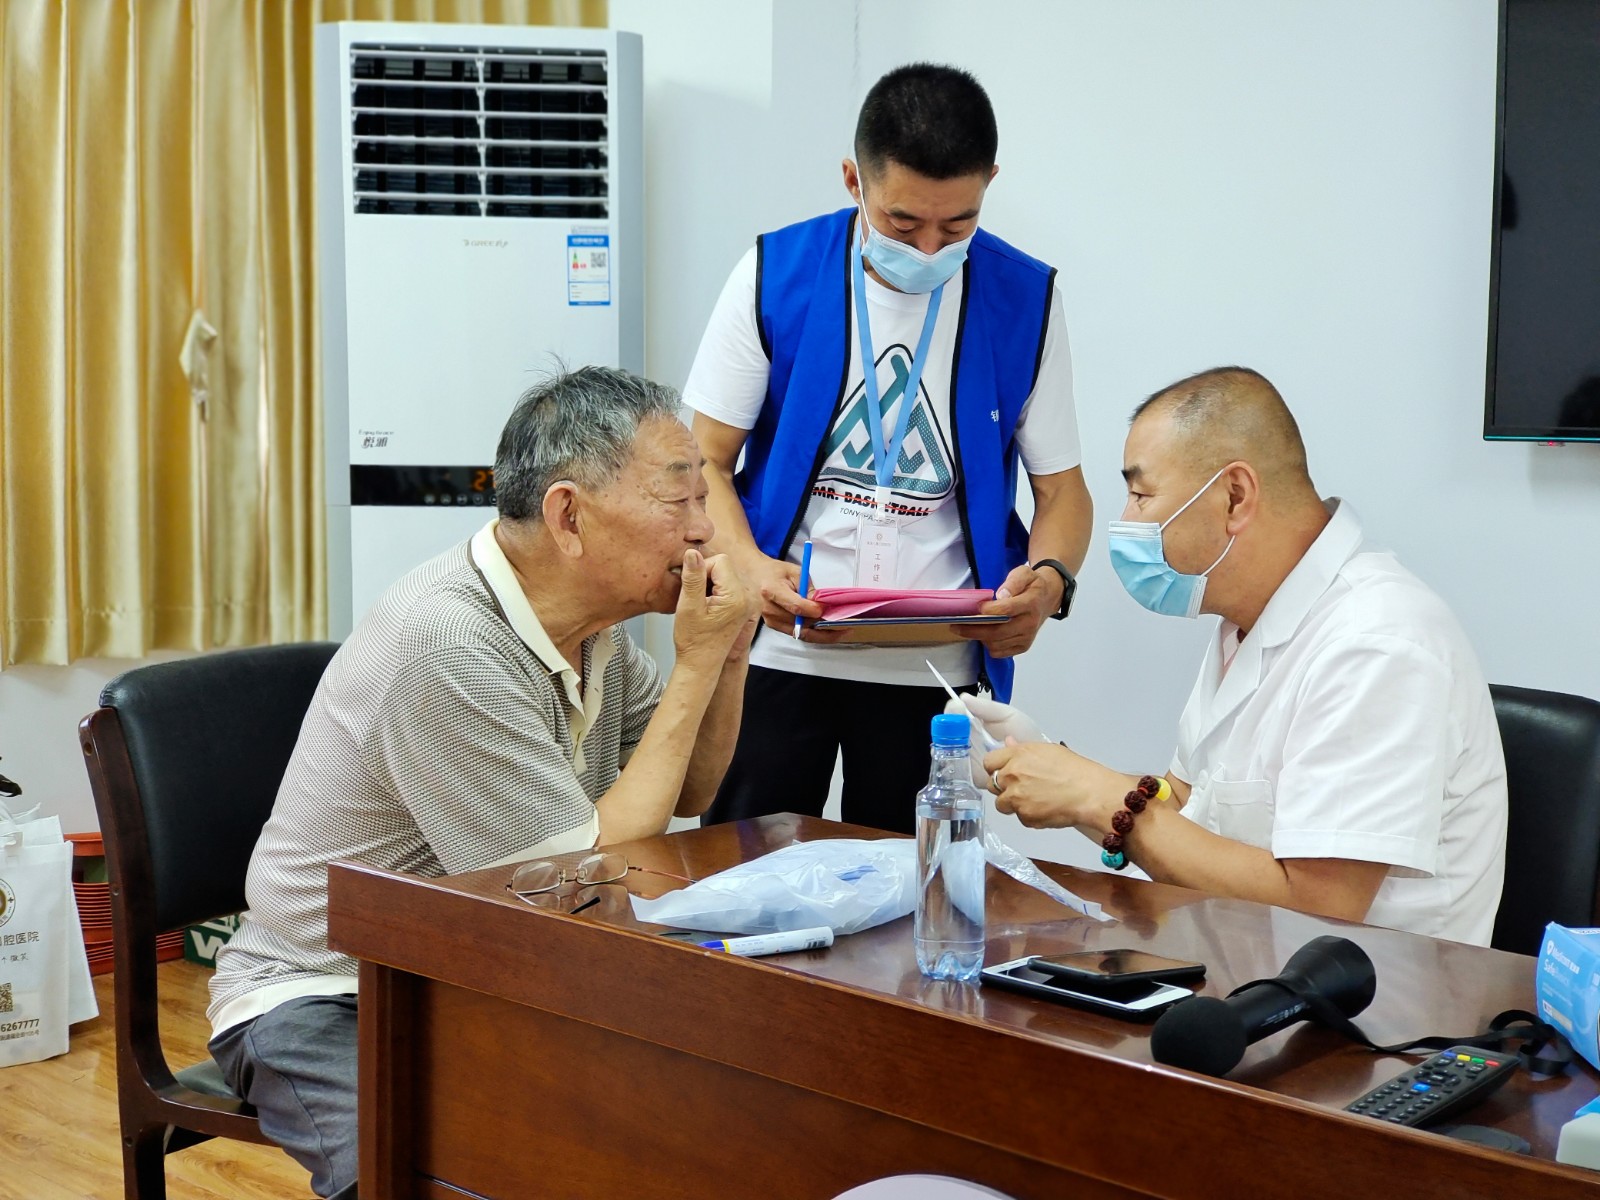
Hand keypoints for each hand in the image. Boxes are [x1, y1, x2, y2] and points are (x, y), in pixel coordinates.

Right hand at [673, 549, 760, 666]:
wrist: (702, 663)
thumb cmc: (694, 641)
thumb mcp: (688, 607)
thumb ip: (692, 577)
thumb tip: (692, 552)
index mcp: (738, 596)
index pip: (720, 560)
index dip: (701, 569)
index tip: (694, 590)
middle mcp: (750, 597)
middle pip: (725, 565)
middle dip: (707, 575)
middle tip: (698, 598)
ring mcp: (751, 601)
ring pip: (727, 573)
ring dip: (711, 582)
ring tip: (703, 603)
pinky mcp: (747, 604)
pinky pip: (731, 583)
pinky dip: (718, 589)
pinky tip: (709, 605)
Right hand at [735, 550, 845, 644]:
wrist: (755, 576)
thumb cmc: (774, 571)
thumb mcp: (795, 572)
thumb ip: (808, 588)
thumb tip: (821, 605)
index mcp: (771, 591)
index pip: (796, 607)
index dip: (814, 610)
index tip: (826, 609)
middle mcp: (769, 609)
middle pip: (800, 623)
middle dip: (823, 625)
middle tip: (842, 625)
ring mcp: (770, 620)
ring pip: (801, 632)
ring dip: (821, 633)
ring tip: (839, 630)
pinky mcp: (774, 626)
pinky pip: (797, 633)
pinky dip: (813, 633)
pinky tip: (826, 631)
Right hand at [942, 695, 1045, 787]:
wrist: (1040, 759)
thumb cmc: (1026, 734)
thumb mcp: (1007, 715)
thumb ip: (986, 707)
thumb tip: (962, 698)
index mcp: (974, 723)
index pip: (954, 715)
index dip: (951, 713)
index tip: (956, 710)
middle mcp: (968, 740)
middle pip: (947, 734)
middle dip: (948, 731)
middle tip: (957, 726)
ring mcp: (970, 758)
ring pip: (950, 752)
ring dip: (951, 748)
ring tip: (962, 742)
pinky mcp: (975, 776)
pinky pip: (960, 771)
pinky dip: (959, 766)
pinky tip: (967, 759)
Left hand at [958, 562, 1063, 657]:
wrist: (1046, 599)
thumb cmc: (1032, 585)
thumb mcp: (1024, 573)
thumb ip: (1013, 582)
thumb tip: (1002, 594)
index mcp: (1031, 603)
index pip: (1006, 610)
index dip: (987, 611)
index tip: (974, 608)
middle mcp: (1030, 623)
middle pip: (997, 632)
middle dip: (973, 630)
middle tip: (956, 625)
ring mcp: (1027, 637)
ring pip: (996, 644)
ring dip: (979, 637)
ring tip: (967, 628)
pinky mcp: (1023, 647)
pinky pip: (999, 652)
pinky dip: (987, 645)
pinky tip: (982, 634)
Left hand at [984, 740, 1119, 830]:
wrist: (1090, 793)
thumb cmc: (1075, 770)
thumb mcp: (1048, 750)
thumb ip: (1022, 749)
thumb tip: (1008, 743)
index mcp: (1017, 756)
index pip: (989, 762)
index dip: (995, 768)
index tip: (1002, 771)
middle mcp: (1012, 776)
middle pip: (992, 784)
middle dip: (1003, 787)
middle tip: (1020, 787)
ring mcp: (1016, 798)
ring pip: (1002, 804)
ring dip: (1012, 803)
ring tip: (1033, 800)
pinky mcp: (1025, 817)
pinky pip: (1019, 817)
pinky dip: (1029, 816)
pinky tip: (1044, 809)